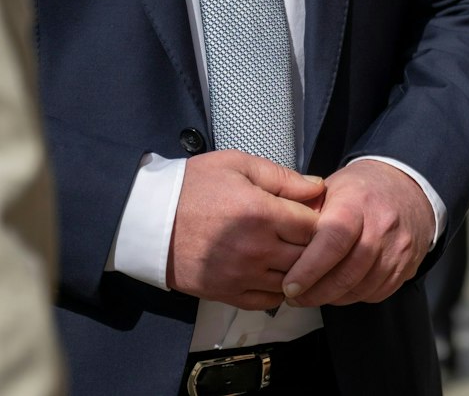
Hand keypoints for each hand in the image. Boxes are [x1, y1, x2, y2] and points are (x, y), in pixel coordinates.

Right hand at [166, 151, 325, 309]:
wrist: (148, 218)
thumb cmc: (193, 186)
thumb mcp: (238, 165)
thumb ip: (282, 177)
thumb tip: (317, 187)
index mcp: (262, 213)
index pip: (315, 226)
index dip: (320, 219)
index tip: (313, 213)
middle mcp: (256, 249)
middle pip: (308, 257)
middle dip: (313, 246)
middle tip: (306, 235)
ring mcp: (242, 276)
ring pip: (291, 282)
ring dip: (298, 270)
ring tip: (292, 254)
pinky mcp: (227, 294)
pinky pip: (267, 301)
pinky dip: (278, 290)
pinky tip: (274, 273)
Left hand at [280, 159, 433, 306]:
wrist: (408, 187)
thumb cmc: (362, 190)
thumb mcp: (329, 187)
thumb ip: (305, 212)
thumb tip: (278, 240)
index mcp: (357, 202)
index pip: (333, 240)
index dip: (309, 269)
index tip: (289, 285)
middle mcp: (382, 225)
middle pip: (347, 272)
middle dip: (316, 292)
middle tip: (294, 297)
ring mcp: (399, 248)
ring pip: (361, 288)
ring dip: (332, 298)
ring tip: (312, 295)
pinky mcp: (408, 266)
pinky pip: (376, 293)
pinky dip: (354, 296)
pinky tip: (339, 290)